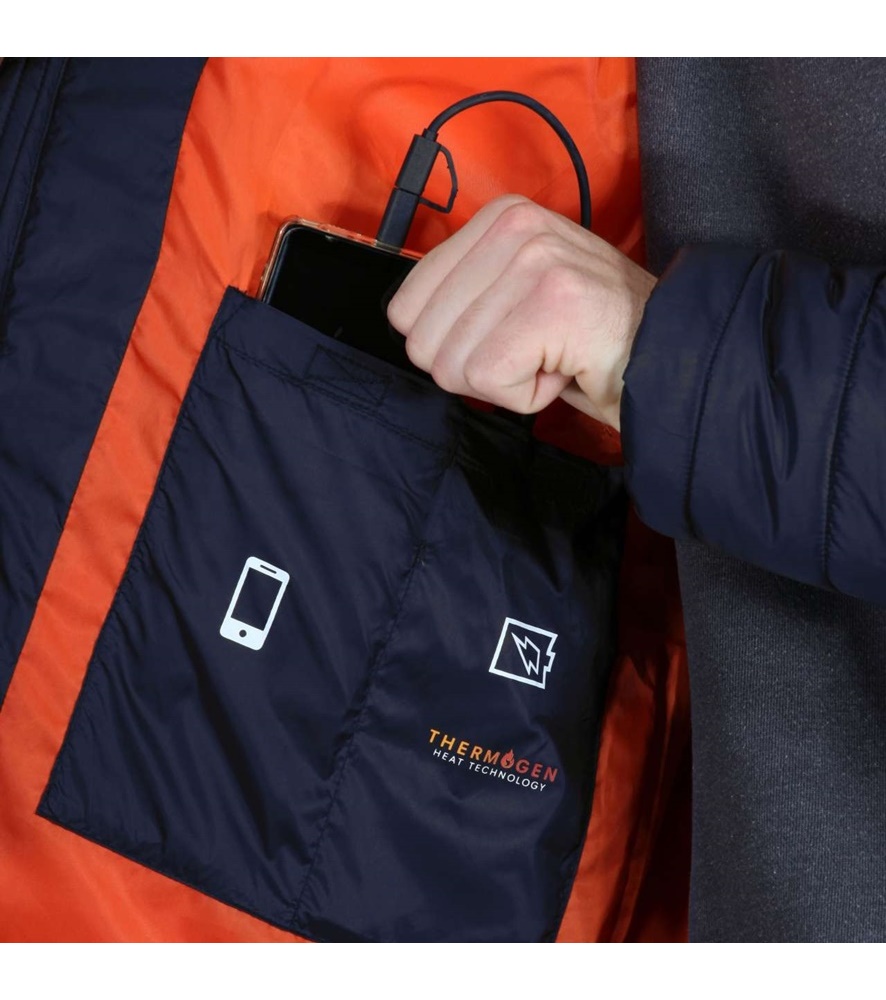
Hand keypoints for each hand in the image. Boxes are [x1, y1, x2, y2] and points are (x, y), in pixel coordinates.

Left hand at [387, 195, 656, 430]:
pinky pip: (488, 380)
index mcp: (498, 217)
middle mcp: (514, 226)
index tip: (512, 337)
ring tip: (554, 358)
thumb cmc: (595, 339)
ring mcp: (535, 260)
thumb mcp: (518, 294)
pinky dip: (525, 397)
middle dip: (476, 368)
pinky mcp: (552, 302)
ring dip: (506, 383)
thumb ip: (465, 296)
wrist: (677, 357)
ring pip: (453, 364)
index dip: (454, 346)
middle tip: (534, 353)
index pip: (406, 306)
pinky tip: (564, 371)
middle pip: (423, 340)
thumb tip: (411, 328)